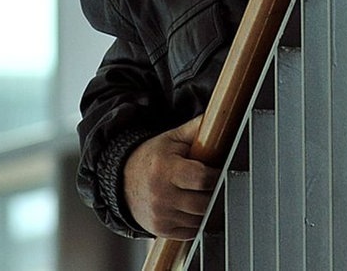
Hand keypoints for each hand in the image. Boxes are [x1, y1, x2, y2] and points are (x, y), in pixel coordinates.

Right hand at [122, 116, 218, 239]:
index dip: (218, 175)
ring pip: (200, 219)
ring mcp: (160, 215)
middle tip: (220, 184)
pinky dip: (199, 221)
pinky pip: (192, 231)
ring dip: (210, 209)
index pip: (202, 178)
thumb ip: (198, 128)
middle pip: (204, 203)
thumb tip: (222, 115)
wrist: (124, 180)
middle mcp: (160, 195)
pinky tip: (197, 208)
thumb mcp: (173, 138)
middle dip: (216, 194)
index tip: (223, 171)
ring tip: (209, 194)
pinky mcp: (160, 230)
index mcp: (165, 169)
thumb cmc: (154, 157)